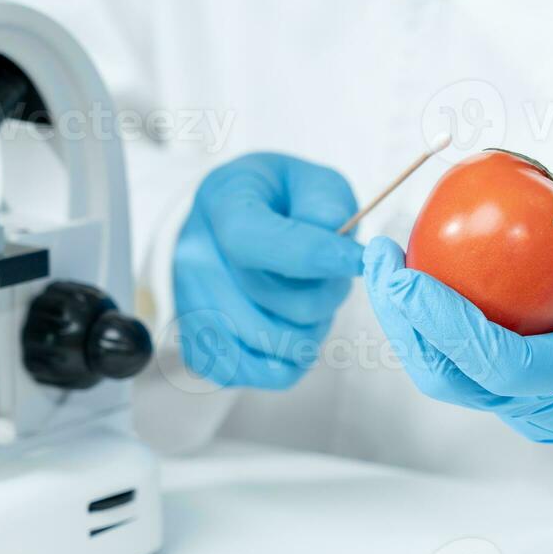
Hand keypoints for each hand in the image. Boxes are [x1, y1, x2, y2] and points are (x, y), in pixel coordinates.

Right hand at [173, 153, 360, 388]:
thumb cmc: (277, 200)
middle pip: (289, 306)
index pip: (256, 240)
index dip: (316, 255)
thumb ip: (327, 202)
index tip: (360, 259)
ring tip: (310, 298)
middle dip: (331, 293)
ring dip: (315, 327)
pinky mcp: (198, 348)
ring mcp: (192, 307)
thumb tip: (336, 247)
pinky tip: (290, 326)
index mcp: (221, 205)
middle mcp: (195, 259)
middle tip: (332, 273)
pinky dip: (292, 358)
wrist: (227, 223)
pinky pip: (265, 374)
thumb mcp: (308, 179)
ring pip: (282, 346)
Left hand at [364, 236, 552, 446]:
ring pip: (451, 380)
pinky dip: (434, 330)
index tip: (408, 275)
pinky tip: (421, 279)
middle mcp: (549, 408)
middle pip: (455, 378)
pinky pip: (465, 371)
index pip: (501, 362)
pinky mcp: (522, 404)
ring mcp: (532, 413)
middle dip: (404, 322)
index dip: (446, 324)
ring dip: (409, 327)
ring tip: (387, 264)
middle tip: (380, 255)